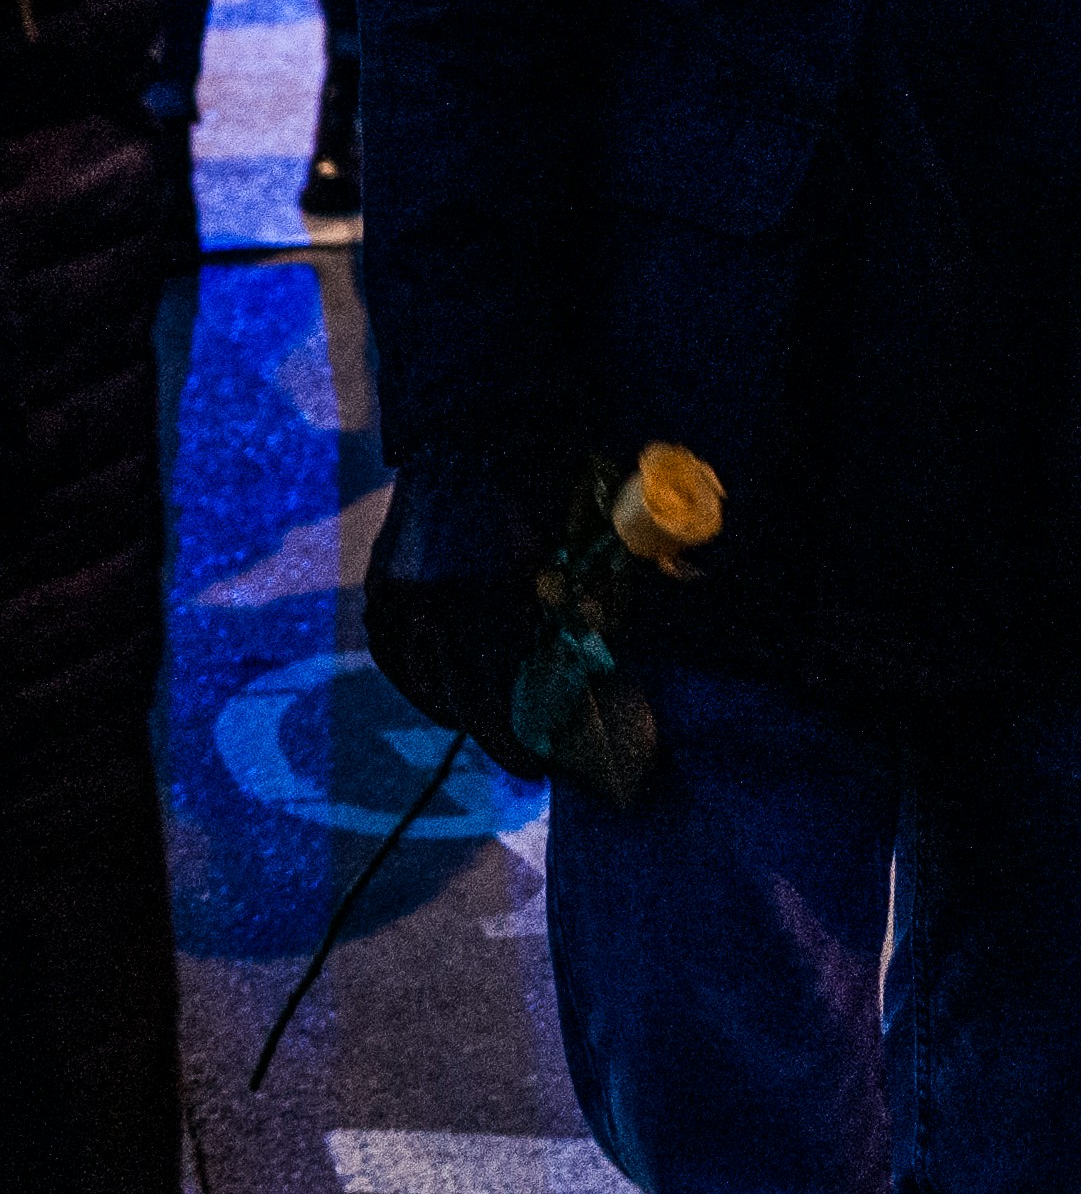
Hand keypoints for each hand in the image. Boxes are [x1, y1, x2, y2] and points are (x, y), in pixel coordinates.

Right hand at [359, 456, 555, 782]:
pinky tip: (434, 686)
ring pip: (415, 674)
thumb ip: (575, 611)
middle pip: (455, 692)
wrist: (475, 426)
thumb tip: (587, 668)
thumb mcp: (569, 550)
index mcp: (486, 592)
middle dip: (489, 730)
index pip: (494, 695)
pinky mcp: (380, 578)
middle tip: (519, 755)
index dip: (515, 740)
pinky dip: (410, 672)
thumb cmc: (539, 482)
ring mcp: (398, 589)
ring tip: (479, 720)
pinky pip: (387, 646)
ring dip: (449, 703)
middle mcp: (433, 597)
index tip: (540, 767)